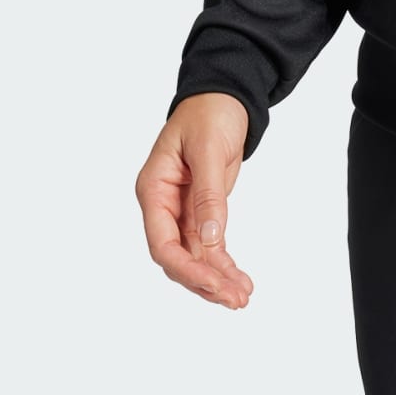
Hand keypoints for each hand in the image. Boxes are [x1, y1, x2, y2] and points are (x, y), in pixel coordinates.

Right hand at [136, 93, 254, 308]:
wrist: (223, 95)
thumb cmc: (209, 113)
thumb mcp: (208, 150)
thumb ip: (208, 195)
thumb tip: (209, 240)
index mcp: (153, 189)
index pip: (162, 242)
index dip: (186, 268)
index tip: (214, 283)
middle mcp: (163, 205)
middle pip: (177, 257)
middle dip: (205, 281)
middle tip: (236, 299)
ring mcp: (181, 210)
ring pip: (194, 257)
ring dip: (216, 279)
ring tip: (242, 297)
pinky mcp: (200, 211)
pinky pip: (208, 246)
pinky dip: (223, 264)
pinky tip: (240, 281)